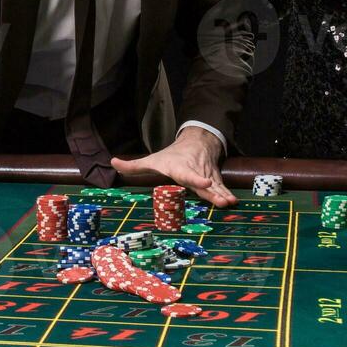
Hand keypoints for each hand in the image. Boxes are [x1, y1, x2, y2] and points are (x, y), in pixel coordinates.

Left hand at [111, 127, 236, 206]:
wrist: (196, 143)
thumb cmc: (170, 157)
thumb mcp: (151, 160)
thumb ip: (134, 165)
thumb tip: (113, 163)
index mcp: (180, 168)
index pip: (188, 174)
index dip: (196, 179)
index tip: (204, 182)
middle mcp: (195, 172)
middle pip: (204, 184)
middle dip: (213, 192)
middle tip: (222, 201)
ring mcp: (206, 176)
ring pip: (215, 186)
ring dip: (222, 195)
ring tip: (230, 203)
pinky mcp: (213, 180)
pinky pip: (220, 188)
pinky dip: (226, 194)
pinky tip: (233, 202)